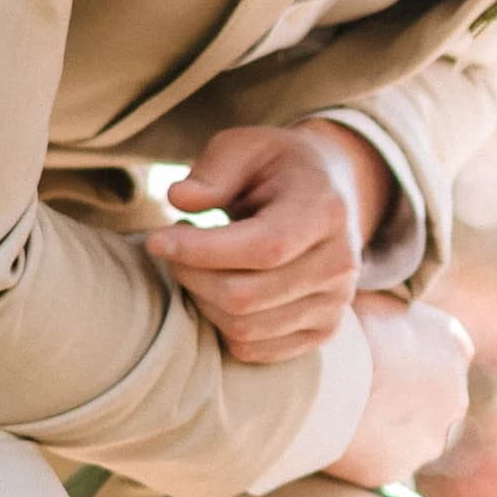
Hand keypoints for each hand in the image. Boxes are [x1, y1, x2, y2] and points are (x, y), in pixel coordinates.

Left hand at [147, 122, 395, 363]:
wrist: (331, 193)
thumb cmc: (278, 168)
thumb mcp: (246, 146)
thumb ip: (213, 170)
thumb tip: (180, 200)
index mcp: (325, 212)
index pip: (263, 248)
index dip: (201, 251)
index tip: (156, 239)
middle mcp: (339, 264)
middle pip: (245, 296)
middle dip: (191, 276)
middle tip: (174, 247)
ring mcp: (335, 303)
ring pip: (245, 329)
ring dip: (202, 301)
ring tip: (197, 265)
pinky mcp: (322, 330)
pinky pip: (255, 350)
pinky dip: (221, 326)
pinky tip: (218, 290)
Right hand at [325, 295, 473, 487]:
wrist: (329, 380)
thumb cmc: (348, 328)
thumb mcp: (376, 298)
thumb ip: (390, 307)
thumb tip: (378, 299)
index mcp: (454, 345)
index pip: (440, 347)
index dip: (406, 347)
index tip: (377, 349)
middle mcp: (456, 395)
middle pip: (430, 395)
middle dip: (401, 392)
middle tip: (357, 384)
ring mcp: (431, 438)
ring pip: (409, 432)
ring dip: (385, 425)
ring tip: (342, 411)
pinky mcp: (399, 470)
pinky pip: (381, 460)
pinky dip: (363, 452)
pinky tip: (335, 436)